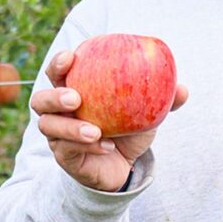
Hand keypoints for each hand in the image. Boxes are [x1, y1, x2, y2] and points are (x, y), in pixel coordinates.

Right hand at [31, 49, 188, 191]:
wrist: (124, 165)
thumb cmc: (129, 128)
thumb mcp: (147, 112)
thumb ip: (163, 99)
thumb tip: (182, 89)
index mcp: (75, 89)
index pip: (58, 72)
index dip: (59, 63)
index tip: (71, 57)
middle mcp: (60, 111)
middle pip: (40, 99)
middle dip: (55, 96)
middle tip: (76, 98)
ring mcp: (57, 135)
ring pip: (48, 126)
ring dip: (70, 127)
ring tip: (94, 131)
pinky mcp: (64, 156)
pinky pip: (67, 150)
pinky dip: (88, 147)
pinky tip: (107, 146)